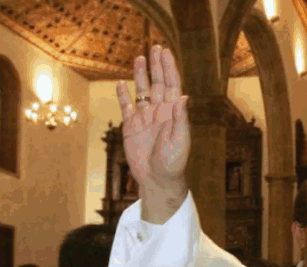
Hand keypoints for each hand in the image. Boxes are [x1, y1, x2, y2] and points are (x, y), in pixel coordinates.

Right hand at [116, 45, 189, 223]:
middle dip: (157, 65)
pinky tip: (122, 84)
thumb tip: (183, 97)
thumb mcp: (180, 141)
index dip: (169, 68)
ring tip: (139, 58)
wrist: (158, 180)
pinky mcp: (131, 127)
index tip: (166, 52)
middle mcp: (160, 112)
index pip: (172, 85)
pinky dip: (124, 95)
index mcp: (174, 113)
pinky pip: (127, 107)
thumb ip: (181, 119)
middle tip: (155, 47)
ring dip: (141, 75)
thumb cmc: (174, 163)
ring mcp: (145, 118)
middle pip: (158, 83)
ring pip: (143, 91)